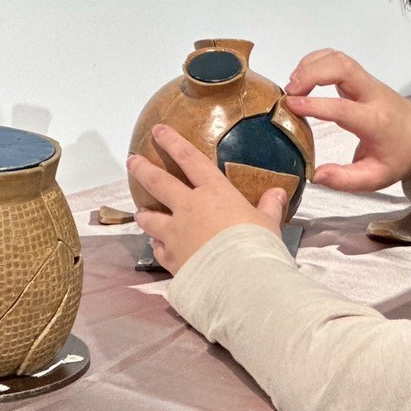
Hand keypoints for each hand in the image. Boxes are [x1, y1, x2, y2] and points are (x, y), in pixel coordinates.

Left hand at [129, 125, 289, 273]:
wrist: (238, 280)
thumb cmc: (256, 245)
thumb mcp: (268, 223)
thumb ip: (269, 206)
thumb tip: (278, 192)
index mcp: (214, 192)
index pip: (190, 160)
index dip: (173, 142)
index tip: (158, 130)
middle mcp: (189, 208)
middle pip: (159, 183)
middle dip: (143, 169)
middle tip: (132, 161)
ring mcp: (176, 233)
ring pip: (150, 218)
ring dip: (144, 214)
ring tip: (140, 213)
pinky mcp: (171, 258)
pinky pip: (158, 249)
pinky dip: (157, 246)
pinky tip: (156, 246)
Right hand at [284, 49, 410, 192]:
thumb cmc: (399, 155)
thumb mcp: (375, 178)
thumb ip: (344, 179)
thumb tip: (316, 175)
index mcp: (375, 121)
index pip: (343, 107)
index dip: (315, 104)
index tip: (291, 104)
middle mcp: (372, 95)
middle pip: (342, 69)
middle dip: (311, 74)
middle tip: (289, 92)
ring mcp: (368, 82)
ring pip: (340, 59)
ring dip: (312, 65)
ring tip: (293, 85)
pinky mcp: (362, 77)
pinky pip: (339, 59)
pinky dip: (318, 61)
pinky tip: (304, 75)